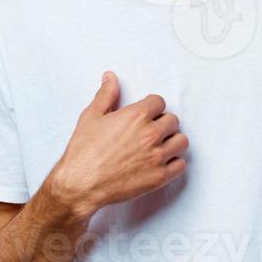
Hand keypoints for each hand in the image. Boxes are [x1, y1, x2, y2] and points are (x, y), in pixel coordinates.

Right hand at [47, 71, 188, 217]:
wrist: (79, 184)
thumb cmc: (83, 151)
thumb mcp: (91, 117)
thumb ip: (105, 95)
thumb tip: (110, 77)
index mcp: (136, 116)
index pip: (159, 102)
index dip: (151, 108)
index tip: (145, 116)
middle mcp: (151, 134)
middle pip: (173, 121)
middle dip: (162, 124)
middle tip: (149, 133)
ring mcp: (157, 156)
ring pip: (181, 142)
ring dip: (172, 142)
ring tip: (158, 147)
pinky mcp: (160, 176)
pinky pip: (181, 165)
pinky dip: (173, 164)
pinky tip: (160, 164)